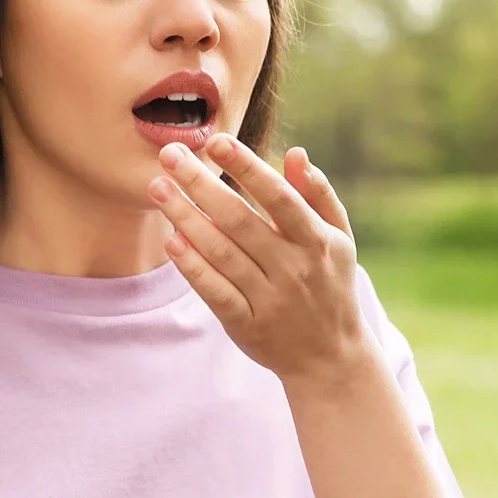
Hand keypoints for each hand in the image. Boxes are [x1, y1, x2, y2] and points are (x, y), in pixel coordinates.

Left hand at [148, 133, 366, 384]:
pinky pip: (216, 293)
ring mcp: (270, 299)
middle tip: (169, 154)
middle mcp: (294, 268)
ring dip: (186, 218)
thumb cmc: (330, 283)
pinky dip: (193, 268)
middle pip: (240, 220)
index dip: (247, 166)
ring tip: (158, 188)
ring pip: (222, 253)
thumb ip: (318, 194)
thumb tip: (295, 152)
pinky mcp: (248, 326)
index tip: (216, 140)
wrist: (331, 357)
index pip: (278, 196)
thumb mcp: (339, 238)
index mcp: (317, 240)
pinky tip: (171, 241)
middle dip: (202, 184)